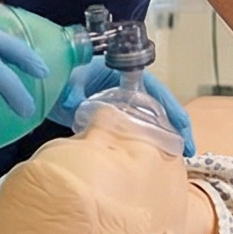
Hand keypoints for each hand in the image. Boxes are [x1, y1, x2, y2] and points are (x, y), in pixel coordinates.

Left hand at [57, 61, 196, 155]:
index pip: (152, 88)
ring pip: (147, 121)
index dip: (170, 105)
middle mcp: (124, 89)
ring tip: (177, 158)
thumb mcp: (69, 80)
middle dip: (174, 126)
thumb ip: (74, 92)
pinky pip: (132, 132)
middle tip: (188, 149)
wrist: (44, 82)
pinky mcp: (110, 121)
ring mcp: (118, 106)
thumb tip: (73, 103)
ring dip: (163, 136)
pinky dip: (144, 144)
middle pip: (156, 106)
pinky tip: (153, 159)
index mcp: (119, 73)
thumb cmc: (58, 74)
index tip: (183, 125)